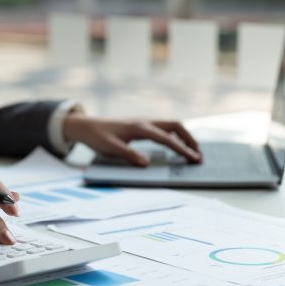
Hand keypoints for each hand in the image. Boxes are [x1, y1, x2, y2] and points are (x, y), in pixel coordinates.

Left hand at [63, 113, 201, 165]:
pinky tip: (175, 145)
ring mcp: (144, 122)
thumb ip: (128, 155)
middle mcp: (145, 122)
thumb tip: (146, 163)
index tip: (193, 159)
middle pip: (175, 126)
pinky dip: (174, 136)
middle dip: (189, 139)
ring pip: (171, 126)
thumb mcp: (110, 148)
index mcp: (140, 128)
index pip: (166, 139)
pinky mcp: (141, 126)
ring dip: (183, 137)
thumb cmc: (97, 137)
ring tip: (191, 152)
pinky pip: (164, 129)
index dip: (182, 149)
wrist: (86, 126)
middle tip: (198, 155)